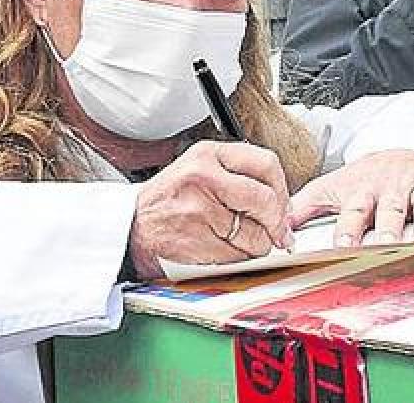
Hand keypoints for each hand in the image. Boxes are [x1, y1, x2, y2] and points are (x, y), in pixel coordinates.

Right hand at [128, 141, 295, 278]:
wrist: (131, 227)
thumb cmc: (168, 201)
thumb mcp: (198, 169)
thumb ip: (237, 176)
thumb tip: (281, 204)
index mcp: (208, 154)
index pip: (266, 163)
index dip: (283, 189)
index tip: (283, 205)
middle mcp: (204, 177)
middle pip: (265, 199)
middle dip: (277, 222)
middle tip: (278, 233)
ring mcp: (200, 208)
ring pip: (255, 233)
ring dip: (257, 245)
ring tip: (238, 240)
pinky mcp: (197, 238)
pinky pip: (237, 255)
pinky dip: (237, 258)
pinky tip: (221, 249)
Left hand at [288, 149, 413, 247]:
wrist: (399, 146)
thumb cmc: (363, 177)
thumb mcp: (331, 187)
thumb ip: (303, 207)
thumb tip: (277, 229)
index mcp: (363, 192)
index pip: (354, 212)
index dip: (348, 230)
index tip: (343, 248)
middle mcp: (393, 190)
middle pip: (391, 210)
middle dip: (389, 228)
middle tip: (386, 245)